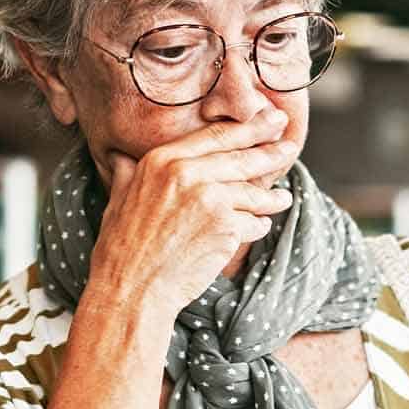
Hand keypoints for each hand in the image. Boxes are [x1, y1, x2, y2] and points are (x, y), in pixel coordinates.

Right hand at [84, 107, 299, 317]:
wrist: (132, 288)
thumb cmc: (122, 249)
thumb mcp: (118, 200)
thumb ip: (127, 174)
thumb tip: (120, 157)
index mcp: (162, 160)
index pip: (215, 136)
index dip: (248, 127)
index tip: (269, 119)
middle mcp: (187, 172)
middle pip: (241, 157)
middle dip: (271, 151)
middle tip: (290, 143)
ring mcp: (209, 198)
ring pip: (252, 193)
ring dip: (272, 197)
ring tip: (283, 198)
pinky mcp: (225, 227)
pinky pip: (253, 223)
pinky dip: (258, 226)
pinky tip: (261, 226)